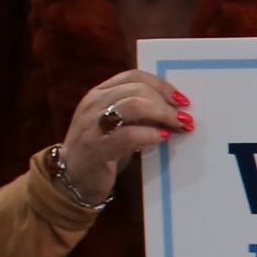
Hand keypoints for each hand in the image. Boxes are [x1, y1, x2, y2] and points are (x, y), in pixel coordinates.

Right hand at [58, 69, 191, 205]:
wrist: (72, 180)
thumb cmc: (101, 150)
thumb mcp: (116, 125)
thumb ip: (137, 113)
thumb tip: (174, 108)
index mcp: (98, 94)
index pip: (133, 76)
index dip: (161, 85)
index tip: (181, 99)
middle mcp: (93, 104)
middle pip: (137, 89)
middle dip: (166, 102)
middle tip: (185, 116)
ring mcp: (92, 125)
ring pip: (133, 106)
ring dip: (163, 114)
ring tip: (179, 125)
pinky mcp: (97, 148)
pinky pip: (128, 134)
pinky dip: (150, 134)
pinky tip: (162, 138)